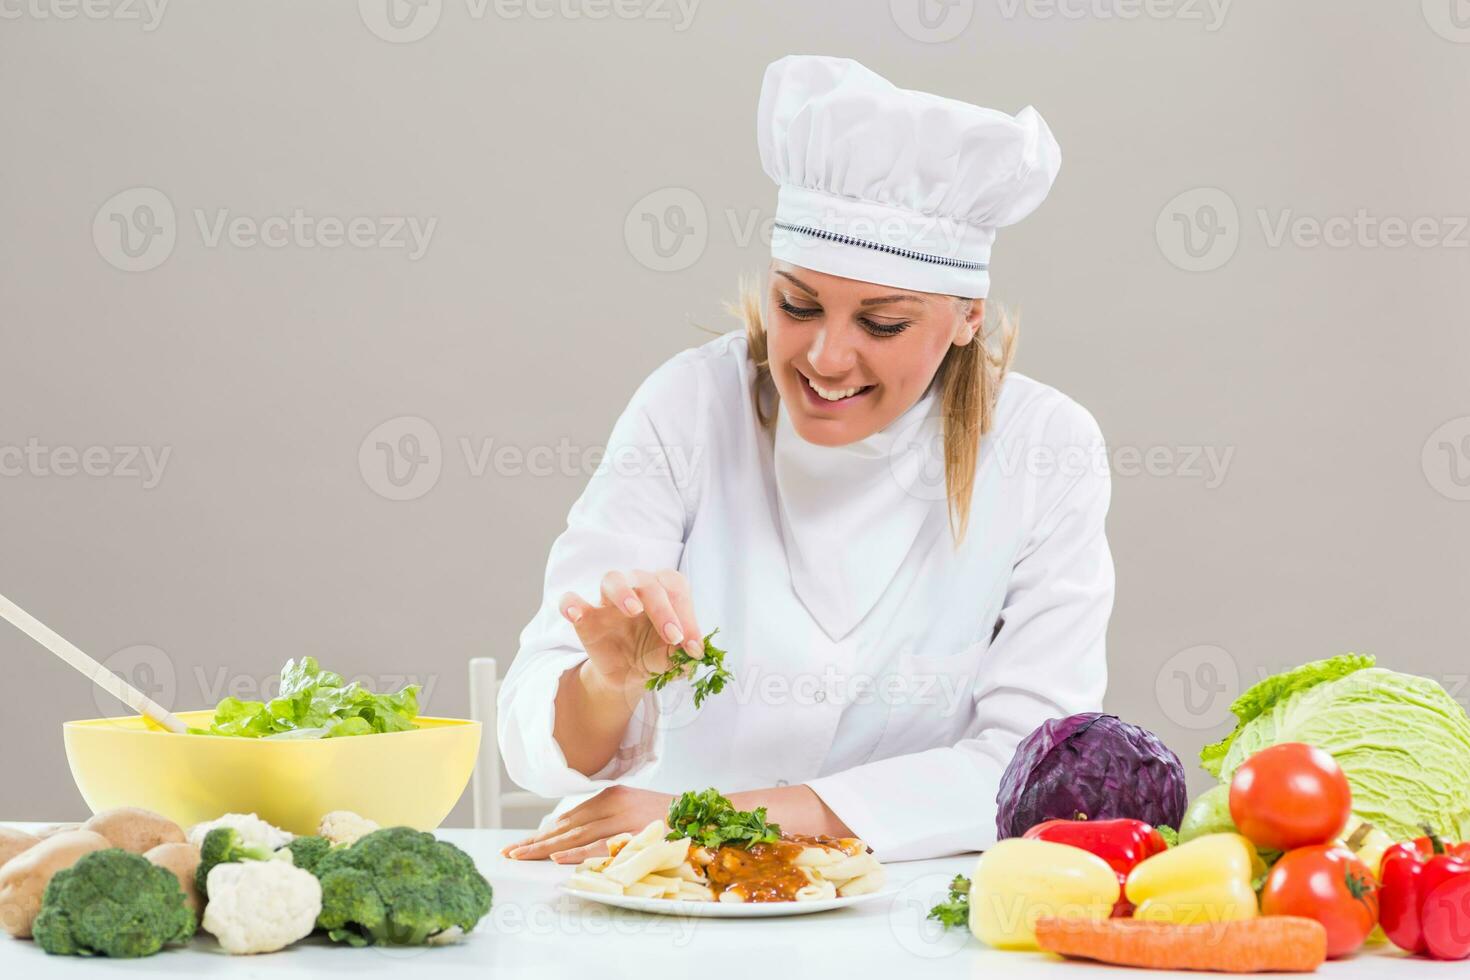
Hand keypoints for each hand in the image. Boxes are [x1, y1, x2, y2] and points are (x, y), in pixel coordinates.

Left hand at [501, 785, 674, 863]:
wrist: (698, 815)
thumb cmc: (664, 817)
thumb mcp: (631, 808)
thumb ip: (605, 818)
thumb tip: (573, 835)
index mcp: (609, 796)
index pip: (568, 817)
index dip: (542, 832)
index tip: (520, 844)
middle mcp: (611, 805)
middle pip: (565, 827)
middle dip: (535, 841)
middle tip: (510, 852)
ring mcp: (621, 820)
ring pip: (576, 836)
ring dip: (546, 848)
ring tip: (522, 856)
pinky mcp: (632, 835)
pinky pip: (600, 846)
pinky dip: (578, 853)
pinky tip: (557, 858)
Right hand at [558, 568, 703, 694]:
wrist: (628, 676)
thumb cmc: (656, 655)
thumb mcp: (674, 659)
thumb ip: (685, 655)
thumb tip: (694, 654)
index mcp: (664, 591)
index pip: (676, 587)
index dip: (687, 614)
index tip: (692, 647)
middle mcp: (637, 588)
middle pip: (647, 582)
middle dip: (663, 609)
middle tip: (674, 637)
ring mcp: (609, 601)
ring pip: (612, 579)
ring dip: (623, 592)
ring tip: (633, 611)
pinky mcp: (585, 617)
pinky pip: (571, 599)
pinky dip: (571, 603)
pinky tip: (576, 614)